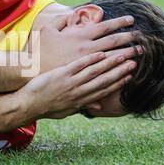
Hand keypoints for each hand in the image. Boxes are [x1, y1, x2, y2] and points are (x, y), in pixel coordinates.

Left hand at [16, 51, 136, 119]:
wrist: (28, 105)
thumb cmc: (45, 107)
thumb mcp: (66, 111)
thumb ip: (82, 106)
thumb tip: (96, 108)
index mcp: (81, 100)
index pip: (104, 90)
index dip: (119, 81)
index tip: (130, 74)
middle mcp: (79, 92)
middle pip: (104, 80)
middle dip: (121, 70)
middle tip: (135, 61)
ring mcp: (71, 83)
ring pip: (94, 72)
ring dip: (110, 62)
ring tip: (123, 53)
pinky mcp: (61, 75)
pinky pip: (78, 67)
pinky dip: (89, 60)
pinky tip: (99, 53)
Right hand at [37, 15, 138, 73]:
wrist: (30, 70)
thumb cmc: (38, 50)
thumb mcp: (48, 30)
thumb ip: (62, 20)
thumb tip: (72, 14)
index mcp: (79, 36)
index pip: (105, 27)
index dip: (119, 22)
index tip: (131, 20)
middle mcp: (85, 49)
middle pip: (113, 42)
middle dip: (129, 40)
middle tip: (142, 40)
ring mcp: (85, 64)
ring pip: (112, 59)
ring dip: (127, 57)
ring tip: (139, 57)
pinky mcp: (83, 77)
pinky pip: (103, 75)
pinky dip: (116, 75)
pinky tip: (125, 75)